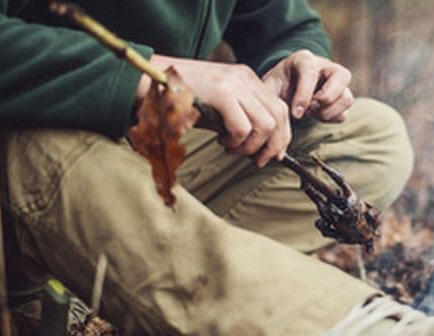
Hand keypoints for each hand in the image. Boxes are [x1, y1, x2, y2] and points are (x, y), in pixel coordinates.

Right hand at [136, 55, 290, 167]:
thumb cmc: (181, 96)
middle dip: (272, 145)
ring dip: (251, 146)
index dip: (282, 135)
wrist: (151, 78)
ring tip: (232, 149)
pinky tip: (222, 141)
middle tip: (256, 160)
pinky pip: (243, 127)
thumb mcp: (218, 105)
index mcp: (247, 79)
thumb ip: (240, 118)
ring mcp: (234, 84)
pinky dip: (236, 141)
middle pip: (279, 116)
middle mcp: (244, 78)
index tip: (276, 154)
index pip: (280, 108)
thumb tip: (258, 147)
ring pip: (265, 125)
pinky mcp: (221, 94)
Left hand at [263, 50, 353, 122]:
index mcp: (304, 59)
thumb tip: (277, 113)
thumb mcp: (269, 88)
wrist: (284, 90)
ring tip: (310, 114)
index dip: (304, 94)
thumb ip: (270, 97)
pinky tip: (315, 116)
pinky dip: (330, 118)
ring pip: (347, 98)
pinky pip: (344, 113)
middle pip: (342, 76)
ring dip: (329, 112)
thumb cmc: (277, 87)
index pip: (311, 71)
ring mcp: (337, 83)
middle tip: (309, 110)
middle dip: (327, 98)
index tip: (296, 113)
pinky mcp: (341, 99)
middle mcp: (326, 67)